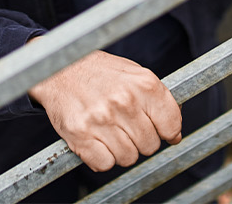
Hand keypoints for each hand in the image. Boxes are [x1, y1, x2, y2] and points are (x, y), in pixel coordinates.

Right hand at [28, 50, 181, 171]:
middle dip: (140, 140)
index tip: (159, 130)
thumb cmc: (98, 72)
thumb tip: (174, 133)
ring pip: (129, 158)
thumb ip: (157, 99)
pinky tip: (97, 140)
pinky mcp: (81, 135)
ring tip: (109, 130)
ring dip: (121, 150)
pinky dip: (102, 158)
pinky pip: (105, 164)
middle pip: (150, 145)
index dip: (166, 131)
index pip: (171, 124)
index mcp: (144, 84)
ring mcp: (102, 119)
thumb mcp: (134, 73)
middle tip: (125, 126)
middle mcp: (125, 101)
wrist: (58, 68)